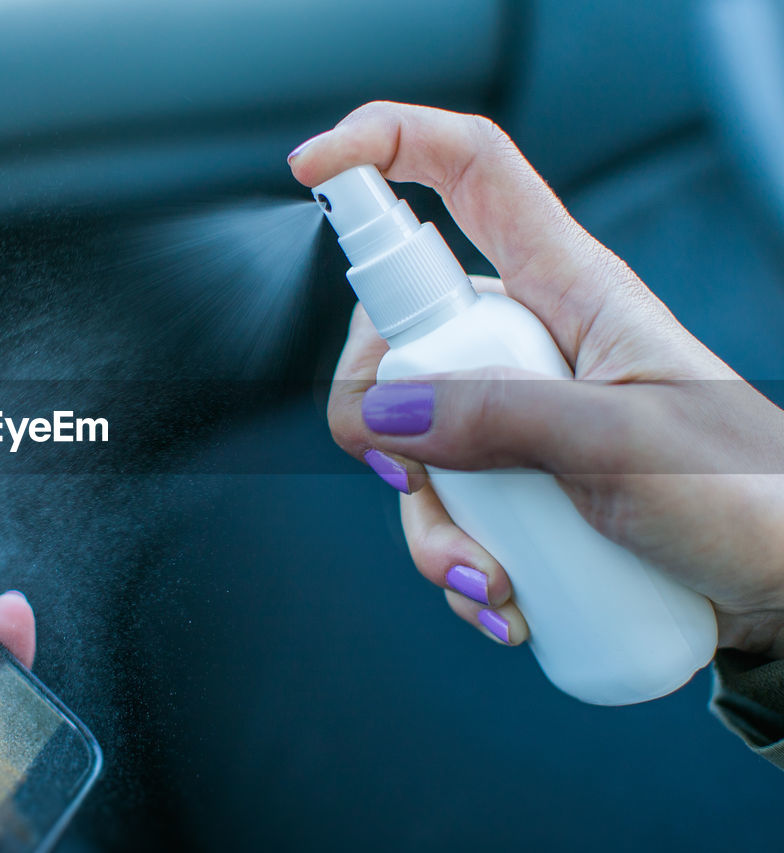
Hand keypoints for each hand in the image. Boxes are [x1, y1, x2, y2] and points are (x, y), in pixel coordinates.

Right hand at [290, 102, 783, 657]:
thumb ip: (500, 417)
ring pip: (410, 437)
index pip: (470, 172)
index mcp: (569, 287)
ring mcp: (515, 412)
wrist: (783, 590)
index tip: (313, 167)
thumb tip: (381, 410)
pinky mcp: (514, 480)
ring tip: (492, 580)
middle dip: (379, 416)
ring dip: (429, 524)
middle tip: (410, 479)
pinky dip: (453, 560)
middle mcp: (529, 340)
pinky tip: (502, 600)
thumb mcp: (623, 448)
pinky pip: (441, 504)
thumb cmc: (747, 499)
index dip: (388, 145)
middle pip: (400, 327)